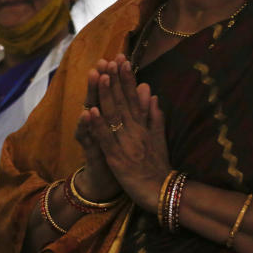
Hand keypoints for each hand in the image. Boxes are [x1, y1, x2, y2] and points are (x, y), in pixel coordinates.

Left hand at [83, 55, 169, 210]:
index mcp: (143, 125)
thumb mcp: (159, 138)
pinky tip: (91, 111)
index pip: (134, 97)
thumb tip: (152, 93)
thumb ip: (154, 116)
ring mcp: (126, 144)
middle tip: (110, 58)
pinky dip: (99, 125)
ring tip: (101, 76)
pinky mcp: (117, 159)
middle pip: (123, 101)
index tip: (122, 59)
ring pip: (114, 116)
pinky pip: (106, 139)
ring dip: (107, 96)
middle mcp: (136, 131)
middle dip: (116, 79)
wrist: (161, 193)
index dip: (127, 78)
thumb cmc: (158, 166)